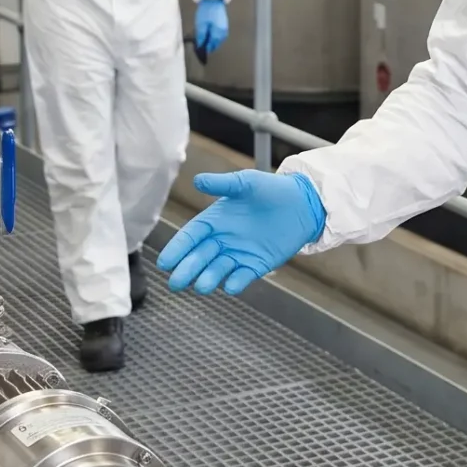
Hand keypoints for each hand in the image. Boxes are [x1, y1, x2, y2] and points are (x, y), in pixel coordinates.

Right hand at [158, 171, 325, 294]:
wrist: (302, 203)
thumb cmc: (271, 189)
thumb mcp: (246, 183)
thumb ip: (223, 184)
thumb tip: (197, 180)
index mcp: (214, 221)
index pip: (190, 237)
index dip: (177, 249)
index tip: (164, 263)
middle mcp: (222, 240)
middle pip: (199, 257)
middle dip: (187, 270)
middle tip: (175, 283)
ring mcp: (238, 254)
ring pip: (218, 270)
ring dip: (209, 278)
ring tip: (202, 286)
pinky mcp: (257, 264)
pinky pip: (243, 276)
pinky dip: (237, 282)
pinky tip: (231, 286)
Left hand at [193, 0, 229, 58]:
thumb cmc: (206, 11)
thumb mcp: (201, 24)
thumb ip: (201, 36)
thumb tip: (201, 44)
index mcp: (218, 33)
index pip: (212, 45)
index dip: (206, 48)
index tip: (201, 50)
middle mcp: (223, 32)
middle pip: (217, 43)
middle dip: (210, 46)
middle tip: (203, 47)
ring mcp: (225, 28)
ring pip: (219, 39)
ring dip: (213, 42)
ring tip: (206, 42)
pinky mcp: (225, 24)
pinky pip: (221, 35)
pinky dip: (216, 37)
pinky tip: (211, 35)